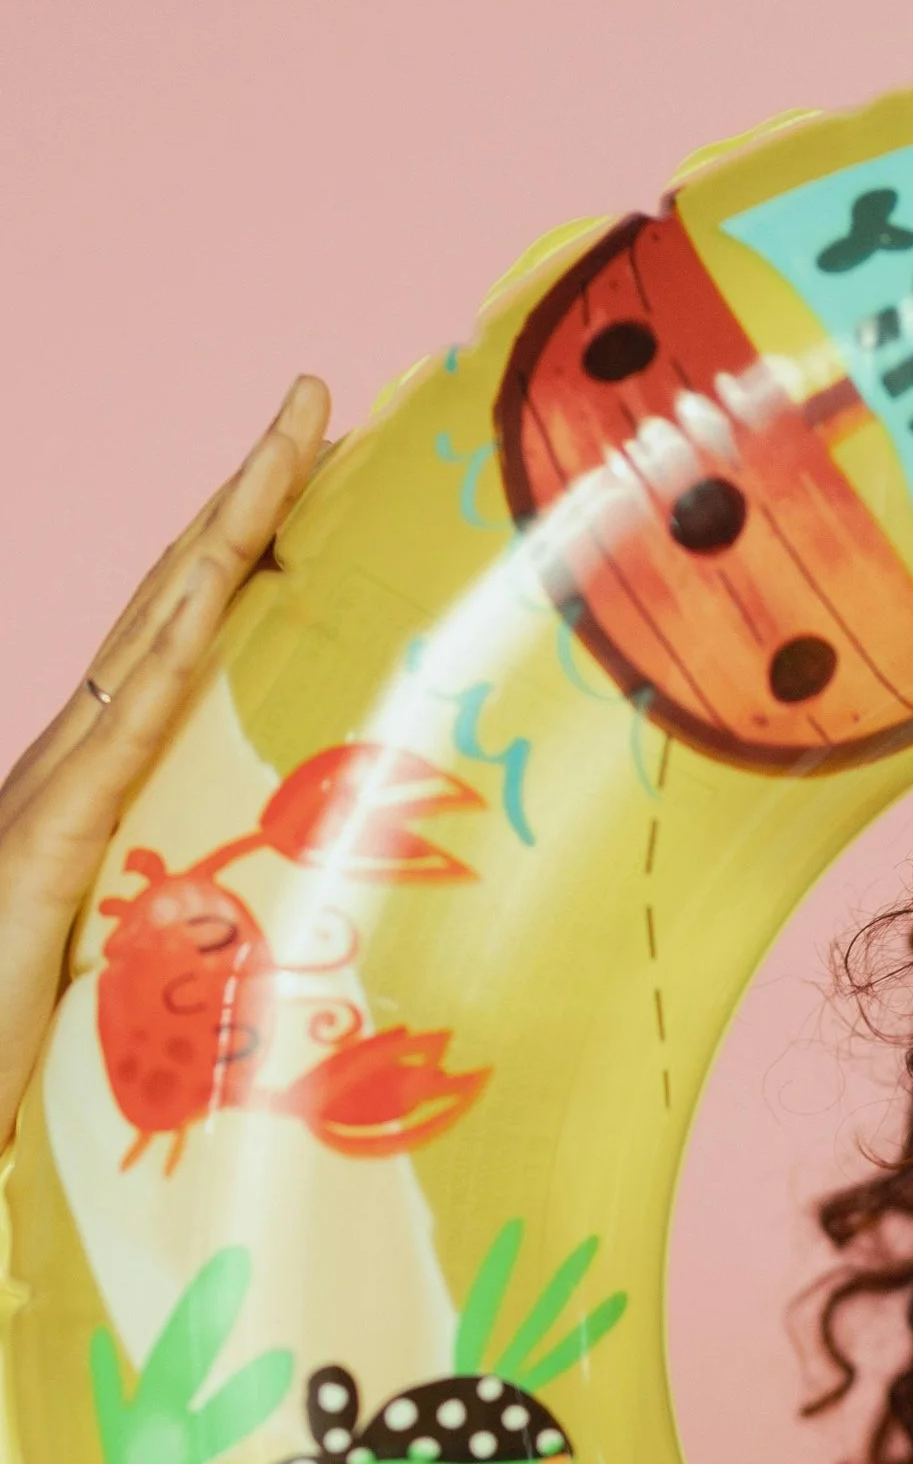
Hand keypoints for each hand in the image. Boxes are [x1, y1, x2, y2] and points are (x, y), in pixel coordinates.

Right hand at [0, 381, 329, 1146]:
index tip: (322, 472)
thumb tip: (302, 933)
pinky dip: (170, 642)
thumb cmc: (37, 1068)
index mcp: (105, 789)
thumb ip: (210, 941)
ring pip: (157, 627)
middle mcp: (78, 764)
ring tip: (298, 425)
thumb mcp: (152, 988)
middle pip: (178, 601)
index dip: (249, 554)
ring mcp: (56, 791)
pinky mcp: (44, 842)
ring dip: (229, 520)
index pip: (191, 643)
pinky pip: (120, 724)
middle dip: (251, 494)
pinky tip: (218, 574)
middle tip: (325, 395)